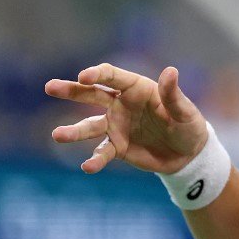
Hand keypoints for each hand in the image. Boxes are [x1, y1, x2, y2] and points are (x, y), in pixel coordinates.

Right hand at [45, 63, 207, 174]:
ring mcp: (116, 125)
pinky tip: (88, 167)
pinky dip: (95, 160)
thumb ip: (173, 95)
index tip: (83, 77)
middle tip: (50, 86)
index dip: (97, 74)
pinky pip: (103, 152)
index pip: (112, 76)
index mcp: (137, 89)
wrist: (189, 154)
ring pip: (90, 125)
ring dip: (74, 131)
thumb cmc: (189, 126)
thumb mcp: (185, 112)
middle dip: (71, 90)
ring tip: (57, 135)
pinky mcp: (118, 146)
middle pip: (91, 94)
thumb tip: (170, 71)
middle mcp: (121, 104)